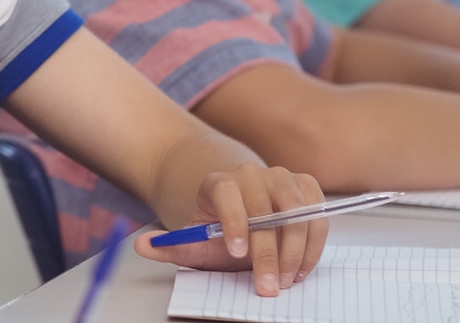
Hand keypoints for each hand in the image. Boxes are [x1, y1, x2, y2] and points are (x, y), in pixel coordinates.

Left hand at [135, 164, 327, 297]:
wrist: (240, 202)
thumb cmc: (218, 227)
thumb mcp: (193, 238)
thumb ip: (170, 244)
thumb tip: (142, 246)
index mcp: (217, 180)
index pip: (225, 192)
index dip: (234, 221)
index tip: (237, 254)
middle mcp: (251, 173)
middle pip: (265, 209)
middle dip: (268, 253)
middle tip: (269, 286)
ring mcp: (280, 176)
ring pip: (296, 213)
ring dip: (296, 251)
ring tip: (286, 280)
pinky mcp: (305, 186)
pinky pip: (317, 214)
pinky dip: (314, 242)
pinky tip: (300, 266)